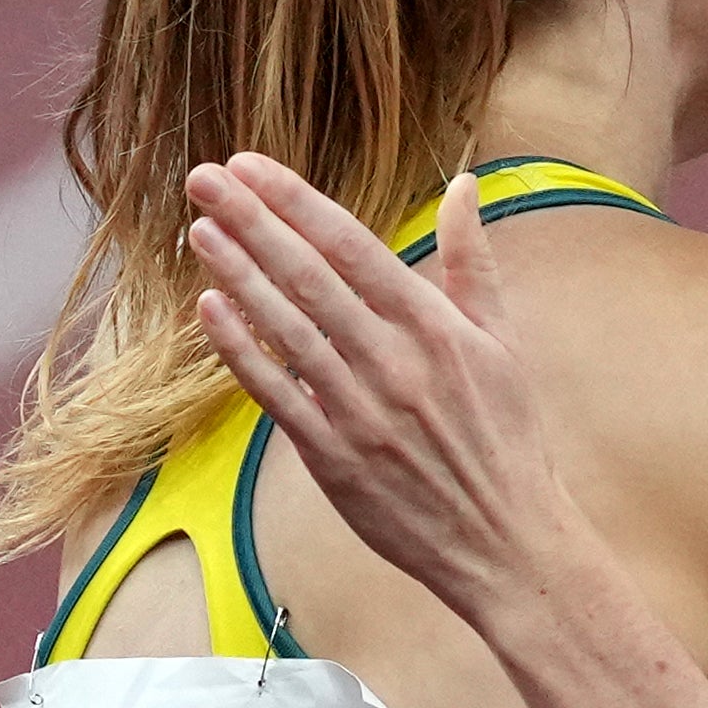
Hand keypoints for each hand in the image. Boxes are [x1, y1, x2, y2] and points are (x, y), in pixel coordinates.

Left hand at [185, 152, 581, 620]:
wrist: (505, 539)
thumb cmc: (508, 436)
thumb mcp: (504, 339)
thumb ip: (474, 260)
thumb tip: (466, 184)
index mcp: (434, 325)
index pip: (352, 245)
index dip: (296, 202)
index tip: (252, 167)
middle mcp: (391, 360)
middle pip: (307, 276)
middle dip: (251, 221)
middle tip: (204, 179)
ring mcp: (357, 409)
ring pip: (284, 328)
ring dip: (236, 274)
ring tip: (200, 229)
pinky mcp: (331, 456)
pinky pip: (275, 392)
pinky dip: (240, 349)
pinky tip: (209, 309)